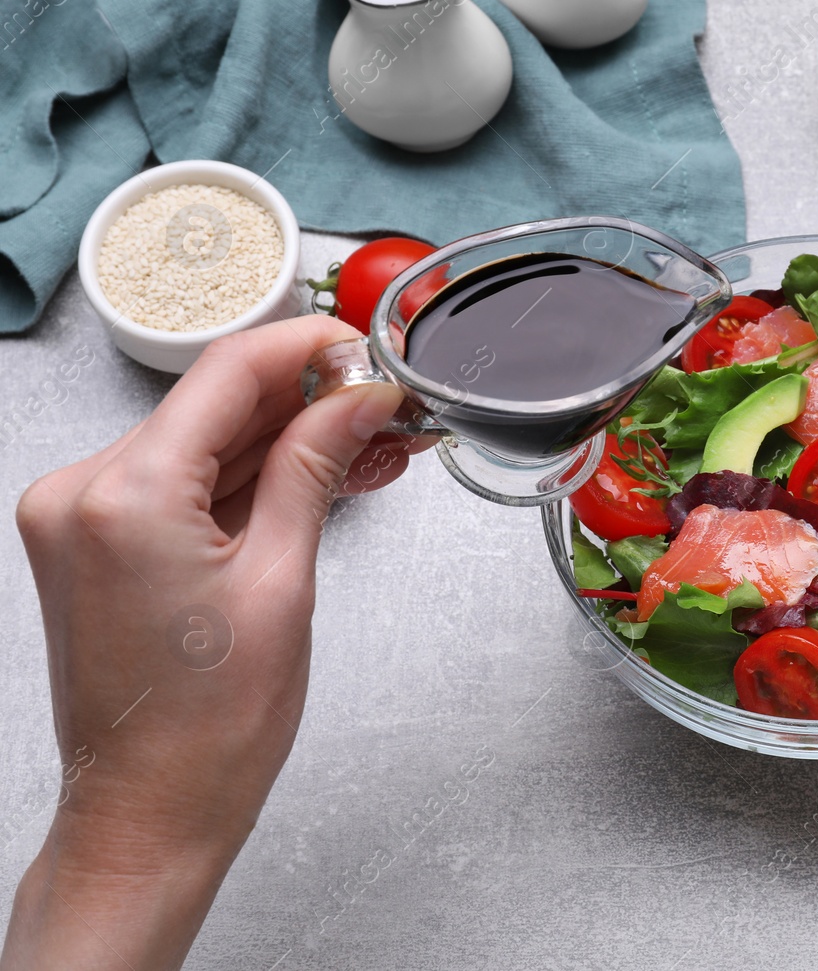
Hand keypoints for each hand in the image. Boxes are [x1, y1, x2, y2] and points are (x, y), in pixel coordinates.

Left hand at [3, 317, 420, 970]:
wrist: (150, 813)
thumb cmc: (204, 731)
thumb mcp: (283, 581)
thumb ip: (314, 470)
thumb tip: (356, 400)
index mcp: (123, 496)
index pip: (228, 373)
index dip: (311, 348)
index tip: (370, 350)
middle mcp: (83, 494)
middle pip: (216, 405)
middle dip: (310, 402)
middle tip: (389, 409)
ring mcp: (83, 518)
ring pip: (206, 443)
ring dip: (289, 442)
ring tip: (373, 449)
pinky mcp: (97, 542)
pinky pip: (185, 483)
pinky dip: (252, 480)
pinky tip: (320, 477)